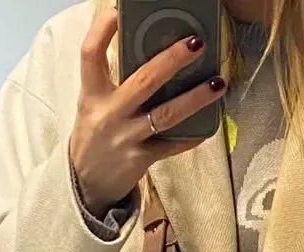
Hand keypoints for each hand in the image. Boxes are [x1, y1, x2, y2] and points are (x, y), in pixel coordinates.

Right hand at [70, 10, 225, 217]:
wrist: (86, 183)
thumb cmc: (96, 134)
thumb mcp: (94, 103)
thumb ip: (114, 80)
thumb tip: (149, 51)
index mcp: (92, 94)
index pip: (90, 54)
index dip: (102, 29)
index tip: (118, 11)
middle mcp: (108, 114)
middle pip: (143, 81)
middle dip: (172, 60)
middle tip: (196, 43)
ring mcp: (125, 138)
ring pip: (165, 114)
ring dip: (195, 98)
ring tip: (218, 83)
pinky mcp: (140, 160)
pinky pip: (171, 146)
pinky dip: (192, 135)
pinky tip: (210, 123)